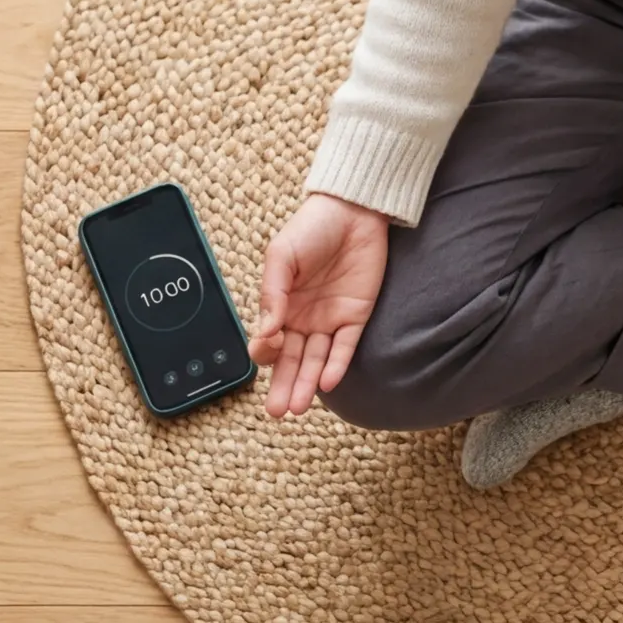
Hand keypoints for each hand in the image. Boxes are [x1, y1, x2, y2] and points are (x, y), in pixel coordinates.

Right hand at [251, 193, 388, 418]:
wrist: (353, 211)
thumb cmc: (311, 228)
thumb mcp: (282, 255)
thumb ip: (272, 292)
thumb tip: (265, 331)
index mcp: (280, 305)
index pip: (268, 341)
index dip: (265, 351)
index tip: (266, 350)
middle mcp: (303, 318)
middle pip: (291, 360)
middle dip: (282, 386)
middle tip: (276, 412)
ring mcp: (330, 319)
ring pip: (316, 360)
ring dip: (306, 384)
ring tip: (297, 408)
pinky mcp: (357, 316)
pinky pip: (346, 347)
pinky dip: (337, 365)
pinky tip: (326, 383)